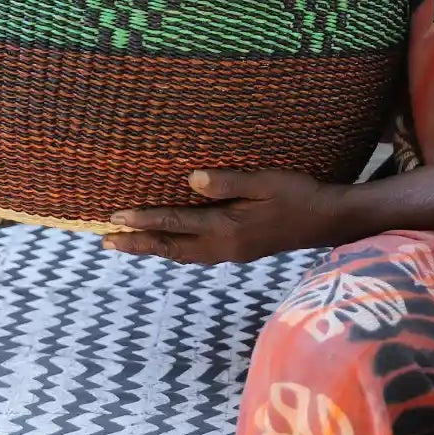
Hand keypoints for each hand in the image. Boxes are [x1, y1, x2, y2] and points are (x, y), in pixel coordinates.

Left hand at [103, 170, 353, 265]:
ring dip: (153, 249)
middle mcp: (224, 246)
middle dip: (138, 244)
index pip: (177, 223)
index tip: (116, 216)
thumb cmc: (299, 194)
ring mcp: (231, 253)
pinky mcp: (239, 252)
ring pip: (183, 255)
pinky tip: (170, 245)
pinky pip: (197, 255)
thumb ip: (228, 182)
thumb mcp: (266, 181)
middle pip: (172, 247)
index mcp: (228, 228)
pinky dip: (176, 250)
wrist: (327, 221)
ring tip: (128, 244)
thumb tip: (191, 180)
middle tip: (106, 241)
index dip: (145, 220)